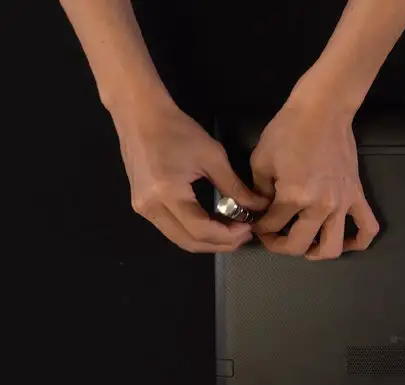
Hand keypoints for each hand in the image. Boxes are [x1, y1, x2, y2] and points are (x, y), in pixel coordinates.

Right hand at [113, 103, 267, 251]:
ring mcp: (142, 208)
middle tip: (243, 236)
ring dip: (207, 241)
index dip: (228, 235)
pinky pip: (170, 228)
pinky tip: (213, 224)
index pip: (201, 230)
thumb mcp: (213, 156)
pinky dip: (193, 231)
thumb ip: (235, 187)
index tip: (249, 229)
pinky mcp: (141, 205)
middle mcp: (150, 207)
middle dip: (219, 244)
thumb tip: (258, 206)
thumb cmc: (177, 130)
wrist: (140, 115)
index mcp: (167, 193)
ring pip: (179, 239)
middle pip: (188, 242)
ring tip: (232, 232)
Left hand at [250, 103, 379, 259]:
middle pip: (299, 244)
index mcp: (294, 195)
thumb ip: (259, 191)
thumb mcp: (261, 159)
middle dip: (279, 246)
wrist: (323, 110)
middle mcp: (320, 205)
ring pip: (333, 246)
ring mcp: (342, 203)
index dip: (259, 228)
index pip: (271, 226)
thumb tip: (262, 210)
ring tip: (307, 247)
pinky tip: (345, 242)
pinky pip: (367, 227)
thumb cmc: (289, 129)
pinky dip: (358, 242)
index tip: (256, 224)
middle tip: (272, 238)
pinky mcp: (357, 195)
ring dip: (316, 253)